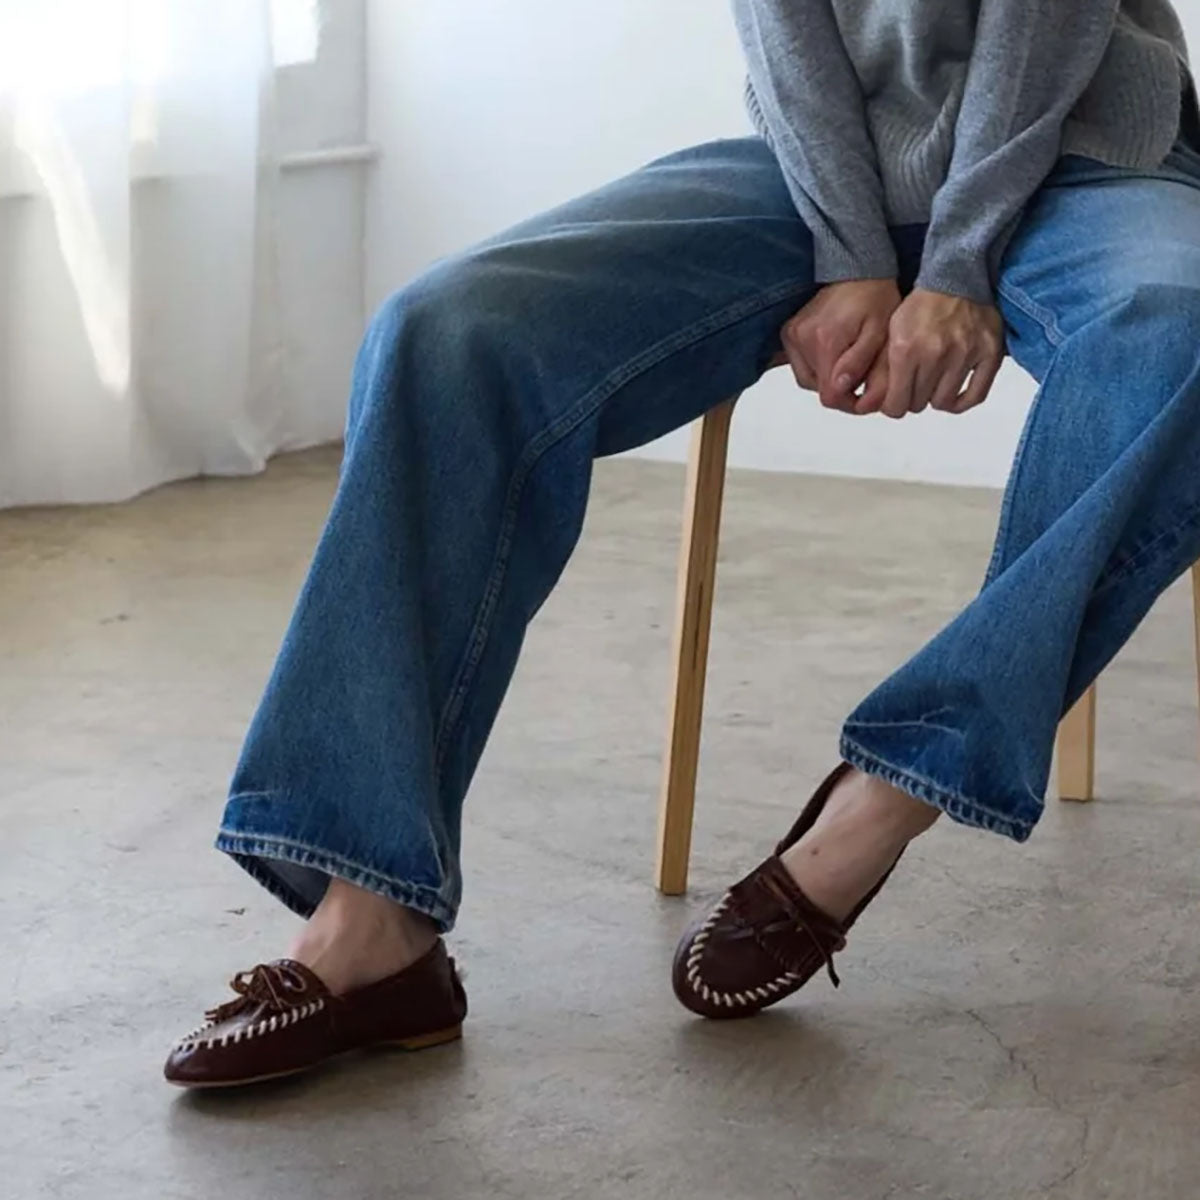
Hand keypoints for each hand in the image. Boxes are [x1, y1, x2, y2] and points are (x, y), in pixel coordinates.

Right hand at [779, 280, 901, 412]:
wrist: (858, 270)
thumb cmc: (875, 298)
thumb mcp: (878, 333)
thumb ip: (859, 364)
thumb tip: (839, 389)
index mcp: (827, 341)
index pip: (829, 395)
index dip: (848, 403)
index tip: (863, 397)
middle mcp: (803, 338)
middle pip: (818, 388)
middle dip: (839, 388)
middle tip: (860, 376)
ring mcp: (792, 334)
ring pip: (807, 379)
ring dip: (826, 378)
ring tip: (847, 362)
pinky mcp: (788, 332)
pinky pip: (799, 364)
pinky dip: (816, 366)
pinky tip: (832, 354)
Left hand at [874, 288, 1004, 419]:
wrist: (956, 278)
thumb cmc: (922, 304)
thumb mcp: (891, 330)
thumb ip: (886, 366)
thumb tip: (881, 400)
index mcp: (906, 350)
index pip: (896, 404)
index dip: (893, 408)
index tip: (894, 403)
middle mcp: (935, 355)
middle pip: (918, 403)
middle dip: (913, 399)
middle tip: (914, 388)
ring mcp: (964, 355)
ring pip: (943, 402)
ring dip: (935, 398)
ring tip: (933, 386)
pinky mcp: (989, 354)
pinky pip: (976, 395)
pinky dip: (962, 402)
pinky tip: (953, 398)